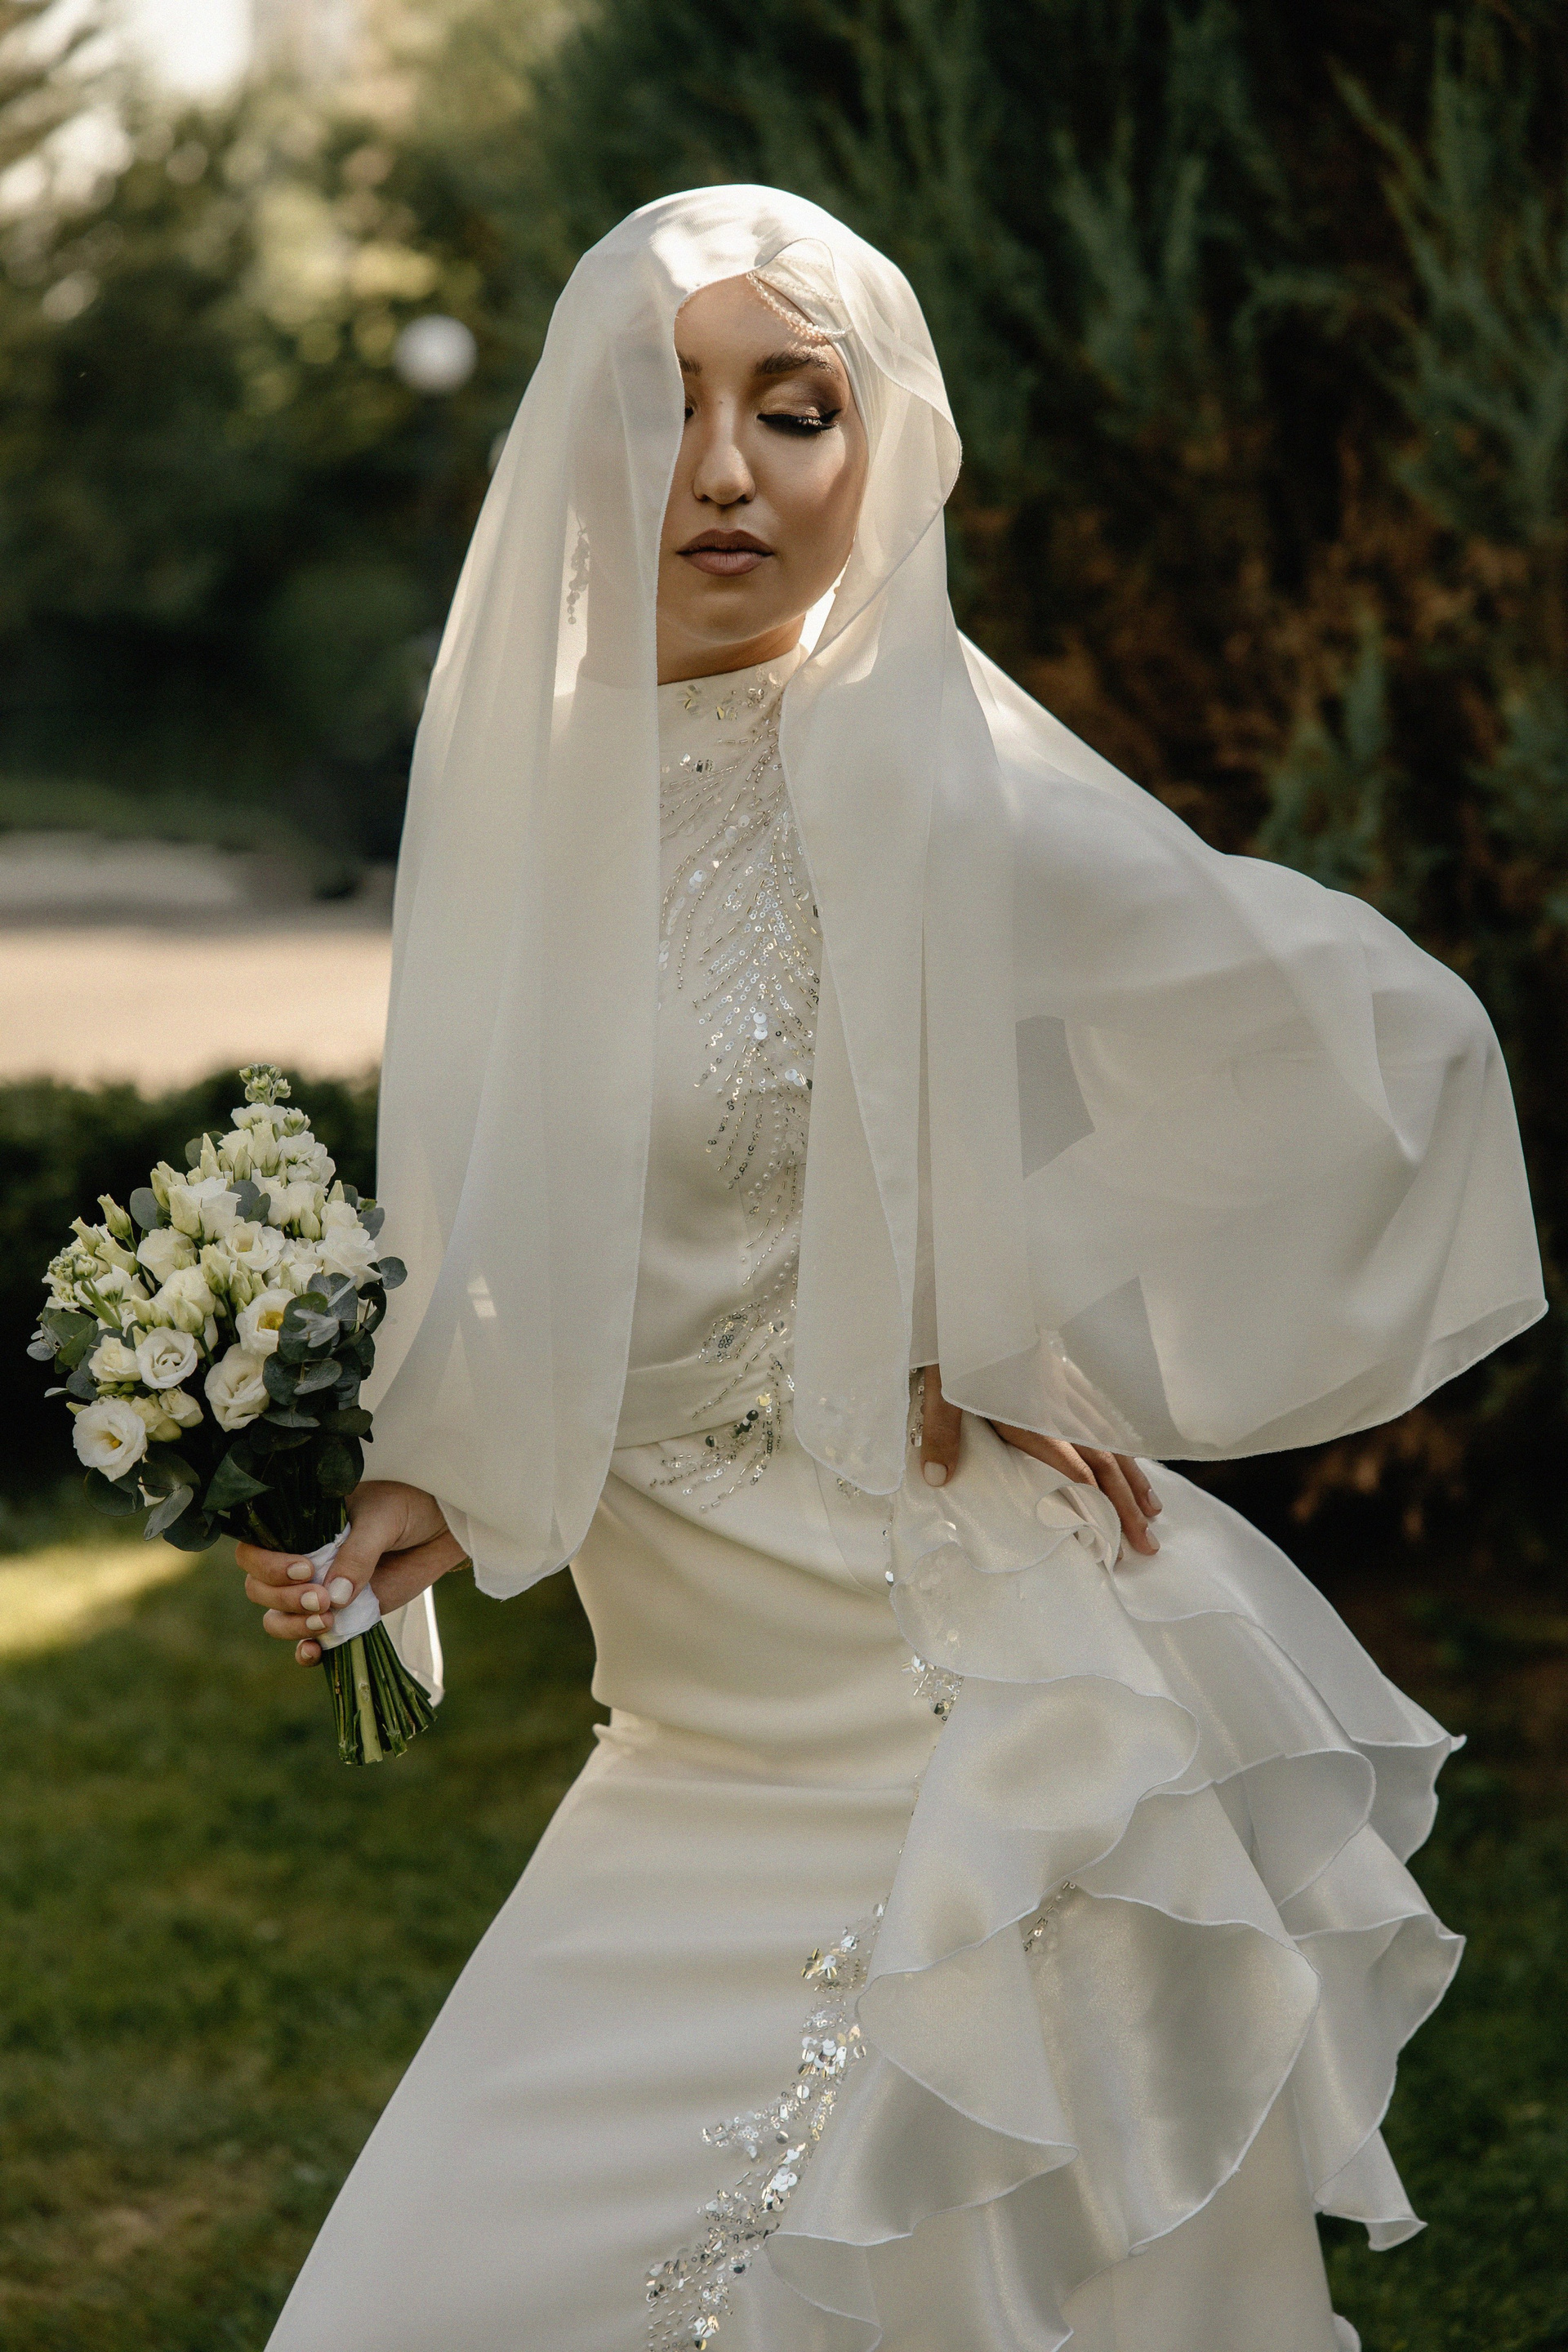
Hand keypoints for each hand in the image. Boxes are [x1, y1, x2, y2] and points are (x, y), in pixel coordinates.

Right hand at [236, 1479, 466, 1664]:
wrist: (440, 1527)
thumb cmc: (406, 1508)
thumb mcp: (381, 1519)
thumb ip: (358, 1555)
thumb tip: (335, 1598)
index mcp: (297, 1528)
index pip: (254, 1551)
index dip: (268, 1566)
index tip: (306, 1569)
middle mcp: (298, 1560)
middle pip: (259, 1588)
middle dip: (284, 1599)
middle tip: (323, 1599)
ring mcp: (317, 1590)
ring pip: (276, 1617)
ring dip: (292, 1625)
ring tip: (327, 1620)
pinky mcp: (341, 1615)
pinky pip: (309, 1640)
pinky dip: (305, 1651)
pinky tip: (315, 1651)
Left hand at [918, 1364, 1160, 1558]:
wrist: (976, 1297)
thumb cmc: (957, 1345)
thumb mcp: (941, 1391)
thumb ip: (942, 1435)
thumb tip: (937, 1480)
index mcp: (1029, 1417)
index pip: (1075, 1471)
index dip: (1097, 1507)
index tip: (1115, 1540)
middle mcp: (1056, 1408)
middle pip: (1103, 1463)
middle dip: (1128, 1506)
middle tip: (1148, 1545)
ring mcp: (1064, 1393)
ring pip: (1110, 1442)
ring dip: (1134, 1480)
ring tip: (1153, 1512)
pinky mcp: (1062, 1379)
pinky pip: (1103, 1420)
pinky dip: (1123, 1446)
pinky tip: (1133, 1459)